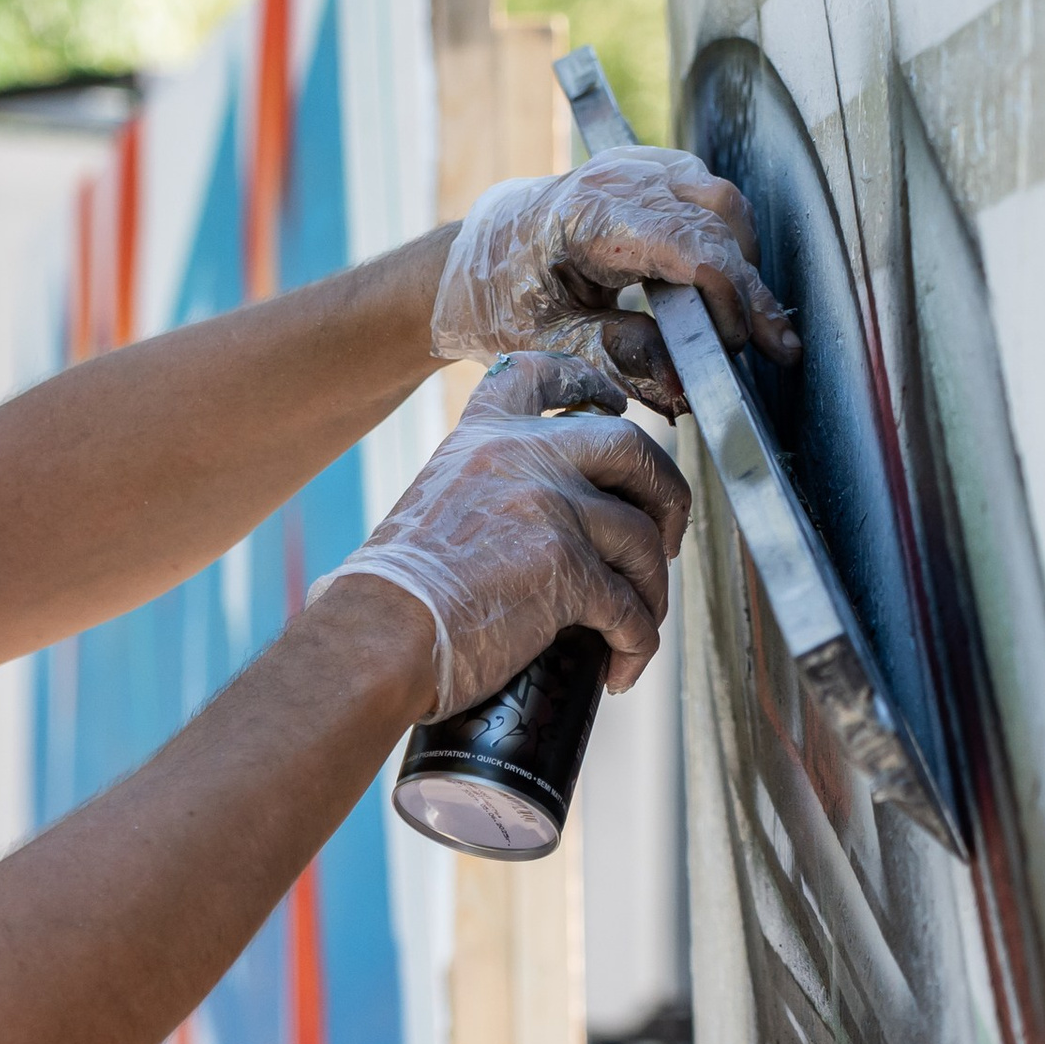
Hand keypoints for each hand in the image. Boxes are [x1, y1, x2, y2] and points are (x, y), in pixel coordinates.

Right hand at [310, 352, 691, 717]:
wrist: (377, 636)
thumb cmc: (391, 596)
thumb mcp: (431, 508)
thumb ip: (486, 497)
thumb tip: (528, 534)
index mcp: (482, 439)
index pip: (540, 376)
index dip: (587, 383)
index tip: (611, 402)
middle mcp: (523, 458)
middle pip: (632, 450)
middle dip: (666, 495)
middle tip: (666, 539)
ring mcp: (551, 508)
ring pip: (642, 539)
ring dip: (651, 589)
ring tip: (635, 626)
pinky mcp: (568, 569)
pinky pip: (630, 608)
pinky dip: (637, 643)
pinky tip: (621, 667)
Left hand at [428, 146, 799, 411]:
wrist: (473, 259)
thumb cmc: (502, 299)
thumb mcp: (548, 343)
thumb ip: (616, 361)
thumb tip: (683, 387)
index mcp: (590, 215)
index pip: (691, 246)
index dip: (729, 299)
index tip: (740, 348)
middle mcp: (620, 178)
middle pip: (720, 217)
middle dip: (750, 288)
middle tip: (769, 348)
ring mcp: (637, 167)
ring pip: (724, 202)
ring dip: (741, 261)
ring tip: (744, 324)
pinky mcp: (648, 173)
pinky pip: (708, 198)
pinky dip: (725, 242)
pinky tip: (721, 290)